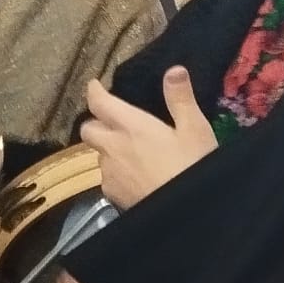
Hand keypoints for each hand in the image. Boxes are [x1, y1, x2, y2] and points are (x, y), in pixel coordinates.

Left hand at [79, 68, 216, 209]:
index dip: (94, 92)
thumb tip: (174, 70)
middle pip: (88, 130)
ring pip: (97, 155)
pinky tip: (135, 175)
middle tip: (112, 121)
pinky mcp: (112, 194)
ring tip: (130, 151)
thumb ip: (181, 100)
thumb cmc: (193, 166)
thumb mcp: (195, 130)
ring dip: (107, 149)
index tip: (93, 86)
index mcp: (131, 127)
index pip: (100, 103)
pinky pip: (106, 177)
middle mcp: (112, 148)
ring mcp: (109, 173)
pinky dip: (115, 171)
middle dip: (96, 123)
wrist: (187, 212)